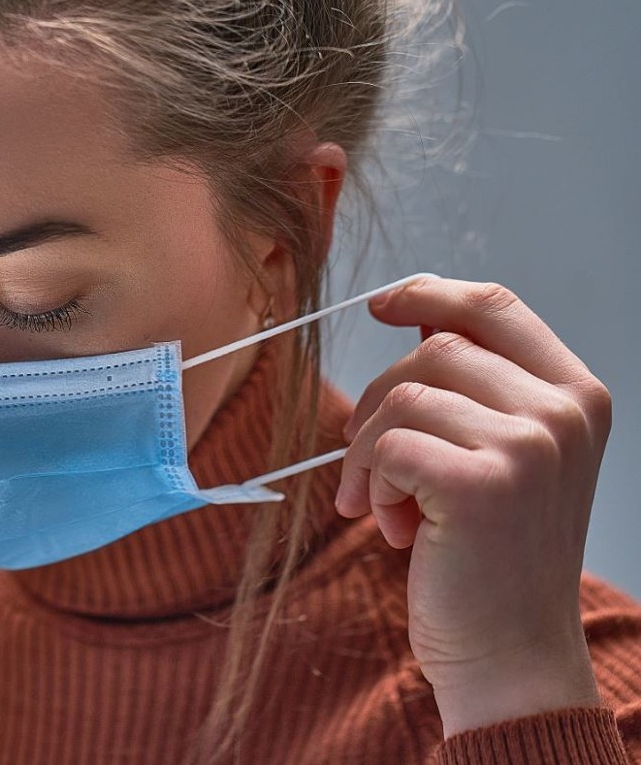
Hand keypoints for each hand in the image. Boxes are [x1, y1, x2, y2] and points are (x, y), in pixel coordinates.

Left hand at [335, 277, 611, 735]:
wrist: (511, 654)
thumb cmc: (491, 554)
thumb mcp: (503, 456)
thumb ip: (475, 389)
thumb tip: (411, 316)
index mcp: (576, 395)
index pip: (495, 304)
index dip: (430, 293)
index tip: (383, 305)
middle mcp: (563, 412)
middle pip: (433, 349)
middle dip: (380, 403)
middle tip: (372, 463)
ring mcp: (528, 445)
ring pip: (400, 398)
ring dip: (370, 455)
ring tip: (390, 507)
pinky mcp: (481, 484)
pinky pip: (385, 447)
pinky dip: (370, 487)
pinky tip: (394, 531)